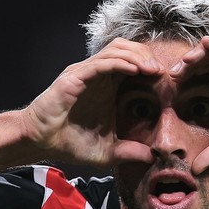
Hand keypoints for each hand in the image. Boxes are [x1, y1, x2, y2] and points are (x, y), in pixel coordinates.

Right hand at [22, 39, 161, 165]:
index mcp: (107, 86)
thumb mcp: (108, 151)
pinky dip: (120, 63)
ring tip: (152, 69)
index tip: (167, 80)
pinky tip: (135, 70)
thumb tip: (153, 157)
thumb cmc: (70, 143)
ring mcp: (86, 73)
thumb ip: (130, 152)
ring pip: (116, 50)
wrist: (41, 142)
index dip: (151, 67)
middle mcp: (98, 75)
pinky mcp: (75, 76)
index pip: (133, 64)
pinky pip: (101, 63)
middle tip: (163, 72)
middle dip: (147, 56)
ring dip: (137, 56)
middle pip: (128, 50)